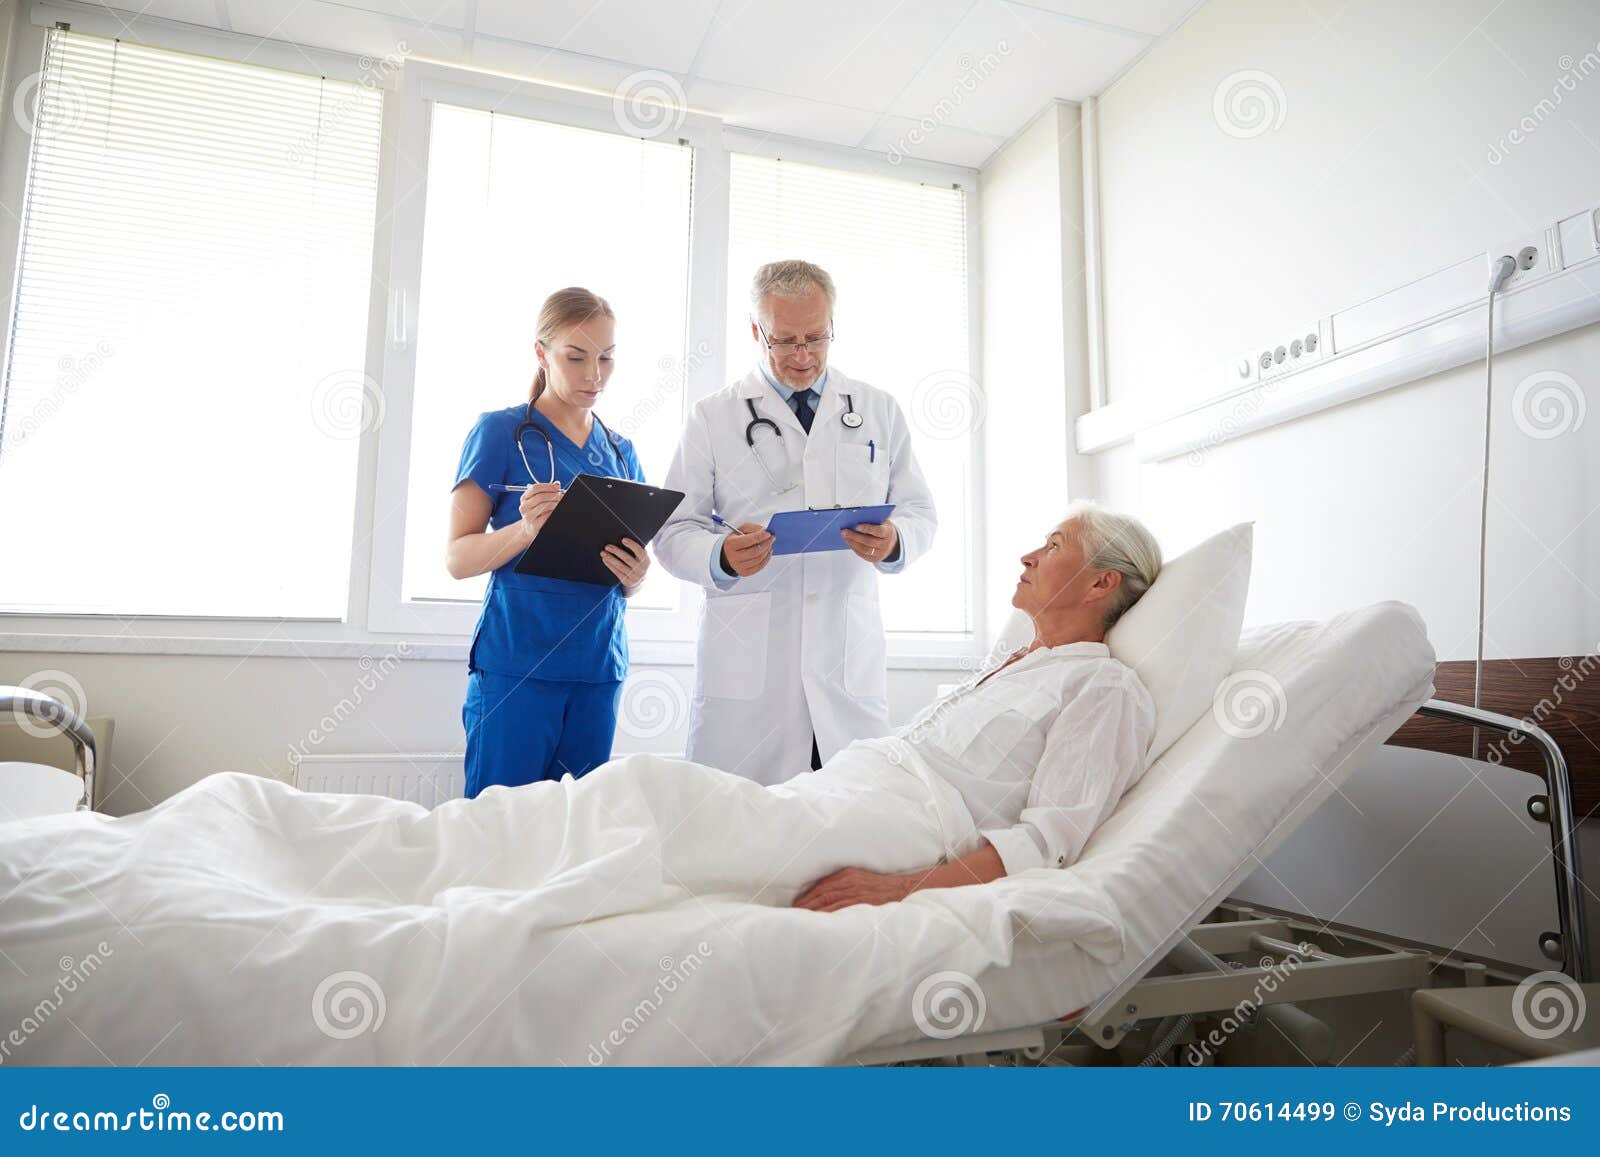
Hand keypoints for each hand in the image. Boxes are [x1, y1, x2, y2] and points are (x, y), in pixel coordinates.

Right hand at [518, 482, 563, 539]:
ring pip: (544, 506)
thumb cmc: (537, 511)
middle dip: (553, 495)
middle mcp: (524, 507)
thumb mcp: (538, 500)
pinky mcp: (534, 525)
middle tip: (562, 495)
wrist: (530, 527)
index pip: (535, 488)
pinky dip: (553, 511)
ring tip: (560, 501)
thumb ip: (546, 491)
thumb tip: (557, 484)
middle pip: (540, 497)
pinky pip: (546, 516)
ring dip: (555, 503)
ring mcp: (528, 516)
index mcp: (524, 498)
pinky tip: (555, 509)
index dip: (547, 486)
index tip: (557, 487)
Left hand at [601, 537, 649, 591]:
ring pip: (621, 566)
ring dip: (611, 559)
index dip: (632, 545)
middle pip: (628, 559)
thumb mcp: (640, 558)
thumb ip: (635, 551)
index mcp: (646, 561)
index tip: (623, 540)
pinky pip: (617, 573)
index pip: (640, 552)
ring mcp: (634, 577)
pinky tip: (605, 560)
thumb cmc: (638, 564)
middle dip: (617, 552)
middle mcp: (641, 570)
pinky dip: (610, 565)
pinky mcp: (628, 582)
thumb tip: (622, 541)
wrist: (641, 581)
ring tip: (603, 553)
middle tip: (607, 546)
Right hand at [721, 523, 773, 576]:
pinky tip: (767, 553)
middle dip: (766, 544)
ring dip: (767, 551)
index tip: (768, 533)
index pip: (748, 540)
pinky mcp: (744, 572)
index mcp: (731, 544)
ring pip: (758, 560)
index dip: (760, 536)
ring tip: (769, 545)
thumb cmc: (735, 540)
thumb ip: (752, 528)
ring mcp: (738, 566)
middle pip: (755, 551)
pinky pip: (759, 567)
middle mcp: (733, 557)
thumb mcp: (741, 529)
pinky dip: (766, 559)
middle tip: (771, 538)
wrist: (727, 553)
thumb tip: (764, 531)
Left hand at [793, 866, 910, 911]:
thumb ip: (844, 886)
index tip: (795, 907)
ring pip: (827, 902)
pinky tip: (820, 924)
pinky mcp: (862, 901)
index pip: (819, 887)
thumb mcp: (861, 879)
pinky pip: (841, 909)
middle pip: (820, 894)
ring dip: (813, 912)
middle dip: (805, 906)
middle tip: (792, 917)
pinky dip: (828, 916)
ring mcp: (855, 891)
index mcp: (846, 874)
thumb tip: (824, 899)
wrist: (905, 890)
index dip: (805, 898)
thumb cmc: (882, 887)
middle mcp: (848, 881)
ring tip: (801, 922)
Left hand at [841, 519, 896, 563]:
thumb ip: (874, 520)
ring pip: (864, 549)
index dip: (867, 528)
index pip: (878, 531)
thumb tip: (858, 517)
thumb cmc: (884, 529)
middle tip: (845, 531)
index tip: (857, 526)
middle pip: (869, 541)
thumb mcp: (883, 523)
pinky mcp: (874, 559)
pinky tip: (849, 542)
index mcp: (888, 533)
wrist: (892, 543)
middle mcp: (885, 544)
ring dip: (852, 543)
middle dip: (855, 536)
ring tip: (845, 537)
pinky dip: (854, 548)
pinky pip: (862, 554)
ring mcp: (880, 553)